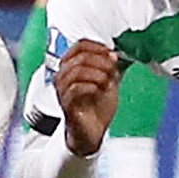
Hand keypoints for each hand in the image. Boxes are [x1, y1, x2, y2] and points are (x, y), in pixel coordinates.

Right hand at [52, 38, 123, 156]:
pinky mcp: (66, 105)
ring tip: (108, 80)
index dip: (97, 46)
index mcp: (72, 67)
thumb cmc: (96, 106)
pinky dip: (91, 86)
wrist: (92, 132)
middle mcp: (63, 76)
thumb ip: (110, 67)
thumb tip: (115, 54)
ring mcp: (63, 91)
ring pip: (75, 71)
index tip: (112, 53)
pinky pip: (74, 89)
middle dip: (100, 60)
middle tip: (113, 67)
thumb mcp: (108, 80)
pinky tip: (100, 90)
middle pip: (78, 57)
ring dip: (96, 73)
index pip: (79, 45)